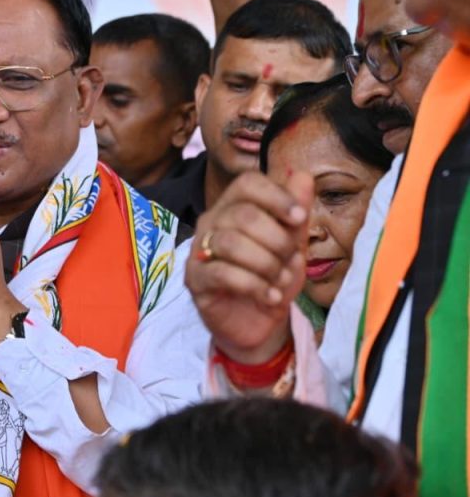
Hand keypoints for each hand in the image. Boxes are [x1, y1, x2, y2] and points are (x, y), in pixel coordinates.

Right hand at [185, 172, 312, 364]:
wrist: (259, 322)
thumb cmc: (272, 277)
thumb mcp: (293, 243)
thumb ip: (296, 210)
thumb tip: (301, 174)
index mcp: (234, 206)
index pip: (247, 183)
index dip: (275, 196)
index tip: (299, 218)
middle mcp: (212, 222)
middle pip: (242, 214)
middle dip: (277, 240)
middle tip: (289, 260)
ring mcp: (199, 250)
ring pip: (230, 242)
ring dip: (266, 264)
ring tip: (280, 281)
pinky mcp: (195, 279)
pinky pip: (222, 273)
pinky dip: (254, 285)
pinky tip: (269, 296)